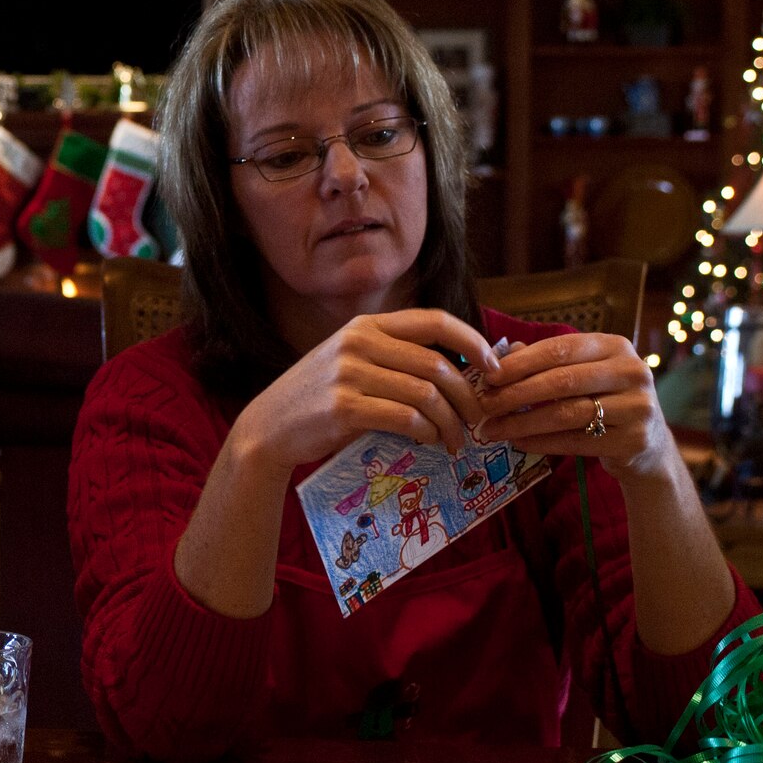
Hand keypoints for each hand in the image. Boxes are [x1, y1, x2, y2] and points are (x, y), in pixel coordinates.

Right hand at [227, 308, 498, 477]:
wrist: (267, 428)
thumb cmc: (317, 398)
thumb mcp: (351, 361)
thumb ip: (393, 357)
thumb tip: (458, 369)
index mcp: (366, 325)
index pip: (434, 321)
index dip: (473, 341)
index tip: (494, 367)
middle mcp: (358, 342)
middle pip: (437, 365)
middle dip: (468, 397)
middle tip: (477, 420)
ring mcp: (349, 373)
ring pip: (426, 395)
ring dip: (451, 423)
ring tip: (456, 441)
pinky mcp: (344, 407)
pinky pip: (405, 418)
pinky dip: (427, 432)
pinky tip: (429, 441)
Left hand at [476, 333, 679, 489]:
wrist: (648, 445)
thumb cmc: (605, 401)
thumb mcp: (583, 373)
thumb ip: (547, 361)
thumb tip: (502, 354)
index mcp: (615, 346)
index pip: (560, 349)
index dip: (520, 362)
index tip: (488, 376)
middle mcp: (632, 372)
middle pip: (561, 381)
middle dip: (516, 393)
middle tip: (484, 405)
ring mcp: (638, 407)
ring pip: (566, 413)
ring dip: (522, 422)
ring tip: (492, 429)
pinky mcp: (634, 440)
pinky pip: (576, 441)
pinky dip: (541, 442)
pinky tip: (517, 443)